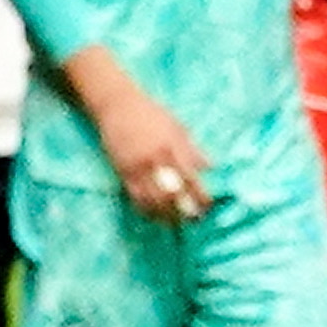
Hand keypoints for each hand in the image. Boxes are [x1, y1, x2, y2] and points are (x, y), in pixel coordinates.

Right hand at [89, 72, 218, 224]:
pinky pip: (135, 196)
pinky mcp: (123, 171)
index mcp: (172, 147)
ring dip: (165, 215)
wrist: (117, 104)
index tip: (207, 207)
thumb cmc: (150, 112)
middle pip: (173, 195)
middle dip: (184, 211)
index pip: (191, 179)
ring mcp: (137, 166)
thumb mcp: (176, 126)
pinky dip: (145, 208)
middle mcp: (155, 159)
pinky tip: (153, 214)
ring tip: (175, 223)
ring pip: (153, 200)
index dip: (200, 197)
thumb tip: (210, 166)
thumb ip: (192, 148)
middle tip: (193, 220)